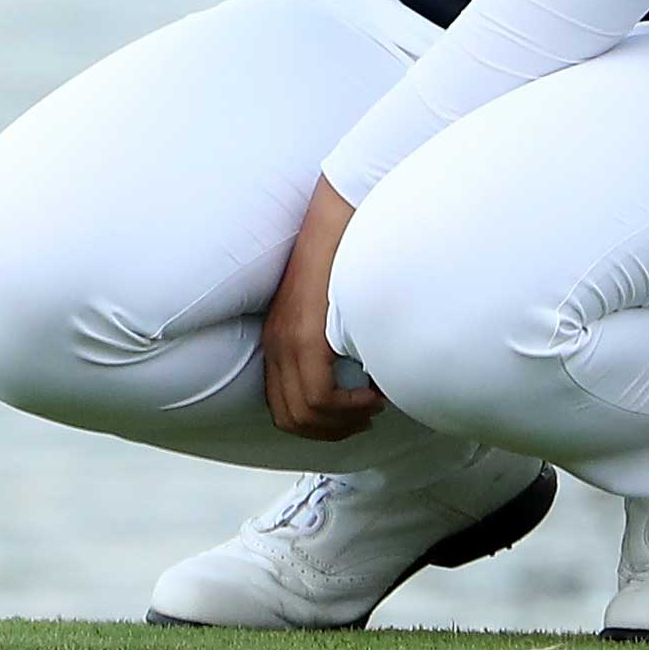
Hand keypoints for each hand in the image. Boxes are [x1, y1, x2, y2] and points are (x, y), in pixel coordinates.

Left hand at [265, 177, 386, 439]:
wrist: (343, 218)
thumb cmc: (350, 260)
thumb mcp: (335, 311)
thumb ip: (336, 345)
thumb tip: (364, 381)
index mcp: (279, 341)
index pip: (284, 410)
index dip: (320, 427)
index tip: (355, 416)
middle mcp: (276, 345)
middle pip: (291, 420)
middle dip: (332, 431)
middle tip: (365, 418)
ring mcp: (287, 341)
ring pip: (305, 414)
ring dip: (343, 420)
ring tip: (372, 404)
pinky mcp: (304, 335)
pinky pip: (318, 396)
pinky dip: (349, 406)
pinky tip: (372, 392)